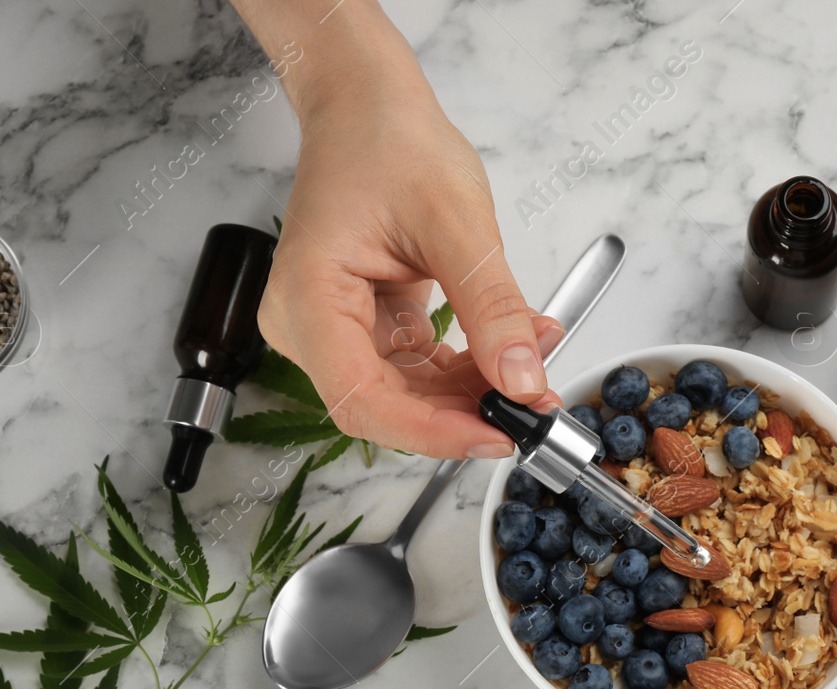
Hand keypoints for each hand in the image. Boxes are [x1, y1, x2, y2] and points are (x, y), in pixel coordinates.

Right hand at [255, 25, 551, 458]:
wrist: (367, 105)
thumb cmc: (389, 141)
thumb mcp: (457, 225)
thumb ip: (493, 310)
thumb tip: (523, 380)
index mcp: (308, 297)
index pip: (363, 400)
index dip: (433, 432)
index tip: (497, 434)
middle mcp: (305, 323)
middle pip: (384, 405)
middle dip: (462, 412)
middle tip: (531, 409)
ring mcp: (329, 328)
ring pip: (403, 393)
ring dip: (469, 392)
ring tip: (529, 370)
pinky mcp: (358, 325)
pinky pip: (411, 369)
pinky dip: (461, 370)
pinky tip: (505, 355)